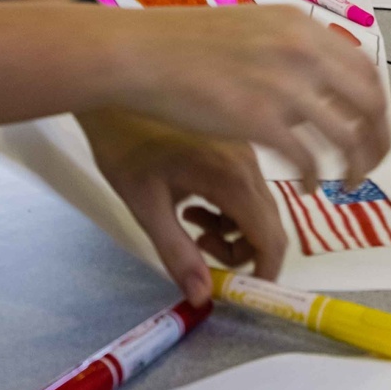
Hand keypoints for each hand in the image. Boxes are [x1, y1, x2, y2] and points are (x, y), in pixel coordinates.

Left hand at [79, 110, 285, 306]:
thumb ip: (178, 254)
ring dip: (233, 231)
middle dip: (242, 254)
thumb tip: (204, 298)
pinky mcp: (237, 145)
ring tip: (191, 227)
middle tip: (200, 254)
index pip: (271, 238)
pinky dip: (229, 209)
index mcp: (233, 179)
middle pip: (270, 226)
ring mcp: (246, 151)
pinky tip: (194, 202)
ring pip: (259, 208)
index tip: (239, 293)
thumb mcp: (146, 207)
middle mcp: (250, 164)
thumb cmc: (125, 147)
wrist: (119, 91)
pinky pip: (248, 189)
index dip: (263, 273)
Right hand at [110, 5, 390, 190]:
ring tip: (348, 183)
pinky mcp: (260, 120)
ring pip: (347, 135)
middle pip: (369, 102)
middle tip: (370, 162)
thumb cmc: (183, 44)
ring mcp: (283, 85)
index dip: (375, 104)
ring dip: (356, 164)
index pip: (363, 67)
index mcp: (301, 27)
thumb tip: (313, 79)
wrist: (141, 53)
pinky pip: (308, 158)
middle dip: (378, 138)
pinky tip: (309, 187)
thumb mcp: (251, 29)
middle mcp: (302, 51)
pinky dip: (316, 177)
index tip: (370, 127)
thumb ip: (288, 51)